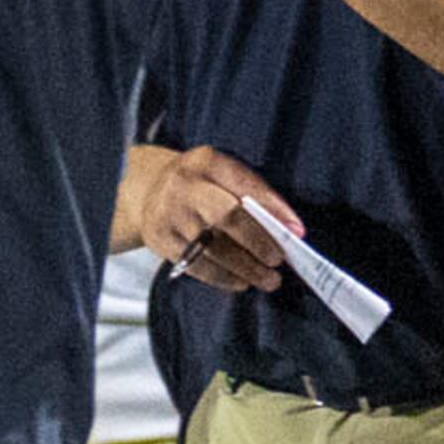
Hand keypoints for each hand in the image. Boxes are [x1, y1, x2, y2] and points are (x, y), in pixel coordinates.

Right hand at [137, 145, 297, 294]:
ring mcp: (168, 214)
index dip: (273, 208)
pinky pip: (196, 265)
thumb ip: (253, 194)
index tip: (296, 231)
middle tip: (278, 261)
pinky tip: (242, 282)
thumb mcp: (222, 174)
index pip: (244, 184)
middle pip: (226, 216)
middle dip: (258, 242)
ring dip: (245, 268)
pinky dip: (223, 278)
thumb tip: (291, 228)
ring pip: (212, 248)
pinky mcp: (160, 240)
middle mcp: (183, 186)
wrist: (148, 191)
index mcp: (205, 162)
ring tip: (268, 279)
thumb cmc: (200, 184)